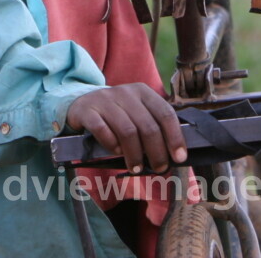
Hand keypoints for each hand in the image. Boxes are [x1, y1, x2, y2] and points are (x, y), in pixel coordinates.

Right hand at [65, 84, 187, 174]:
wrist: (82, 103)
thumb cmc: (116, 114)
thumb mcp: (136, 112)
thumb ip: (152, 126)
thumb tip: (173, 154)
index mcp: (143, 92)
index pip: (165, 113)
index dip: (174, 137)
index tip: (179, 157)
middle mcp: (125, 92)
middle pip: (148, 125)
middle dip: (156, 152)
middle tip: (159, 168)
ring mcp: (105, 99)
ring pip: (127, 130)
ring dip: (135, 154)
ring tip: (137, 168)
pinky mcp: (87, 110)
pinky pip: (103, 130)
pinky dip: (112, 145)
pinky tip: (116, 153)